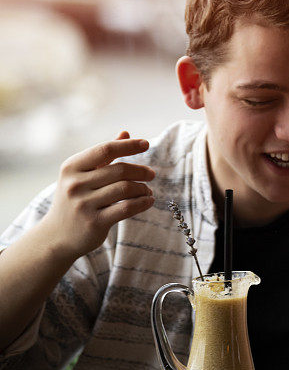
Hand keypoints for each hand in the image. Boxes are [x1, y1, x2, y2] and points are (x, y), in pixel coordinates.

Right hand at [41, 131, 155, 259]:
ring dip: (143, 188)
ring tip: (147, 190)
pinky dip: (142, 202)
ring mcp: (84, 204)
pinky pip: (126, 208)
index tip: (146, 144)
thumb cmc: (74, 199)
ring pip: (125, 188)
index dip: (128, 145)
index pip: (105, 149)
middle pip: (120, 170)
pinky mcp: (94, 222)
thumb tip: (126, 133)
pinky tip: (148, 200)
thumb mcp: (82, 175)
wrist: (56, 236)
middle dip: (140, 171)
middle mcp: (75, 184)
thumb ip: (103, 155)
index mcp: (71, 167)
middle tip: (151, 174)